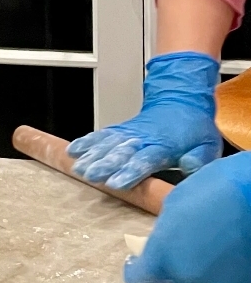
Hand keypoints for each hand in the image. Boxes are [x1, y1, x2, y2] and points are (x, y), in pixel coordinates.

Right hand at [68, 51, 221, 188]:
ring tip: (78, 167)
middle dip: (104, 164)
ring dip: (92, 155)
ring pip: (108, 143)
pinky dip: (87, 141)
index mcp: (165, 145)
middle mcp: (143, 138)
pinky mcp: (121, 129)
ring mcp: (129, 132)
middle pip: (121, 152)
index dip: (130, 172)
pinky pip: (102, 134)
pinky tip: (74, 150)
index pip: (145, 160)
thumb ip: (199, 158)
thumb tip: (189, 167)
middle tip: (90, 175)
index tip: (116, 183)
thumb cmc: (194, 128)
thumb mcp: (208, 144)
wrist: (181, 99)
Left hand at [125, 152, 250, 282]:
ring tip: (204, 241)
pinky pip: (221, 278)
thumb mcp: (176, 203)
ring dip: (194, 267)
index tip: (137, 261)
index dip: (136, 271)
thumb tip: (165, 240)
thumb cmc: (215, 188)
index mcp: (163, 256)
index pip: (140, 281)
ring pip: (196, 281)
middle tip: (173, 248)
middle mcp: (187, 276)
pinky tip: (225, 245)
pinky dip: (218, 266)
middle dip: (166, 270)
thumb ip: (165, 231)